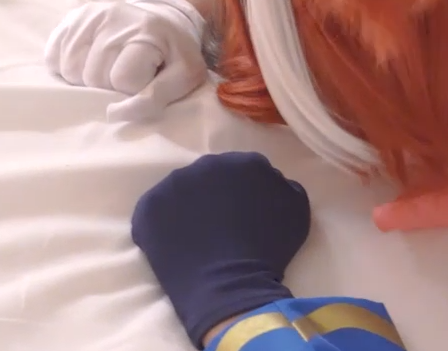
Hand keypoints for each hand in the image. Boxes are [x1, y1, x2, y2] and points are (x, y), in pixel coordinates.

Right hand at [44, 0, 207, 117]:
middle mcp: (113, 18)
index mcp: (146, 31)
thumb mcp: (184, 75)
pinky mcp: (70, 18)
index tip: (146, 77)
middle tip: (125, 73)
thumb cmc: (172, 53)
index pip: (123, 79)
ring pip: (70, 70)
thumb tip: (113, 114)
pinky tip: (89, 60)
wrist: (162, 19)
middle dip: (109, 85)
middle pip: (93, 76)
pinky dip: (67, 68)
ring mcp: (88, 16)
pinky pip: (53, 58)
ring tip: (108, 68)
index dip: (134, 88)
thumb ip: (155, 98)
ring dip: (86, 79)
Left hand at [132, 152, 311, 346]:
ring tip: (194, 235)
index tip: (244, 213)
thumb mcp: (296, 210)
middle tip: (220, 223)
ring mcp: (175, 183)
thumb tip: (272, 183)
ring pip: (183, 190)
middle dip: (215, 194)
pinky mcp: (150, 206)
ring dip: (188, 205)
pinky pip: (155, 209)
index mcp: (246, 162)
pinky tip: (173, 241)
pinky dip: (161, 222)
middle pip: (212, 176)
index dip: (244, 192)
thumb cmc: (269, 251)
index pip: (244, 170)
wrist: (231, 286)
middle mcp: (209, 164)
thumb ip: (284, 186)